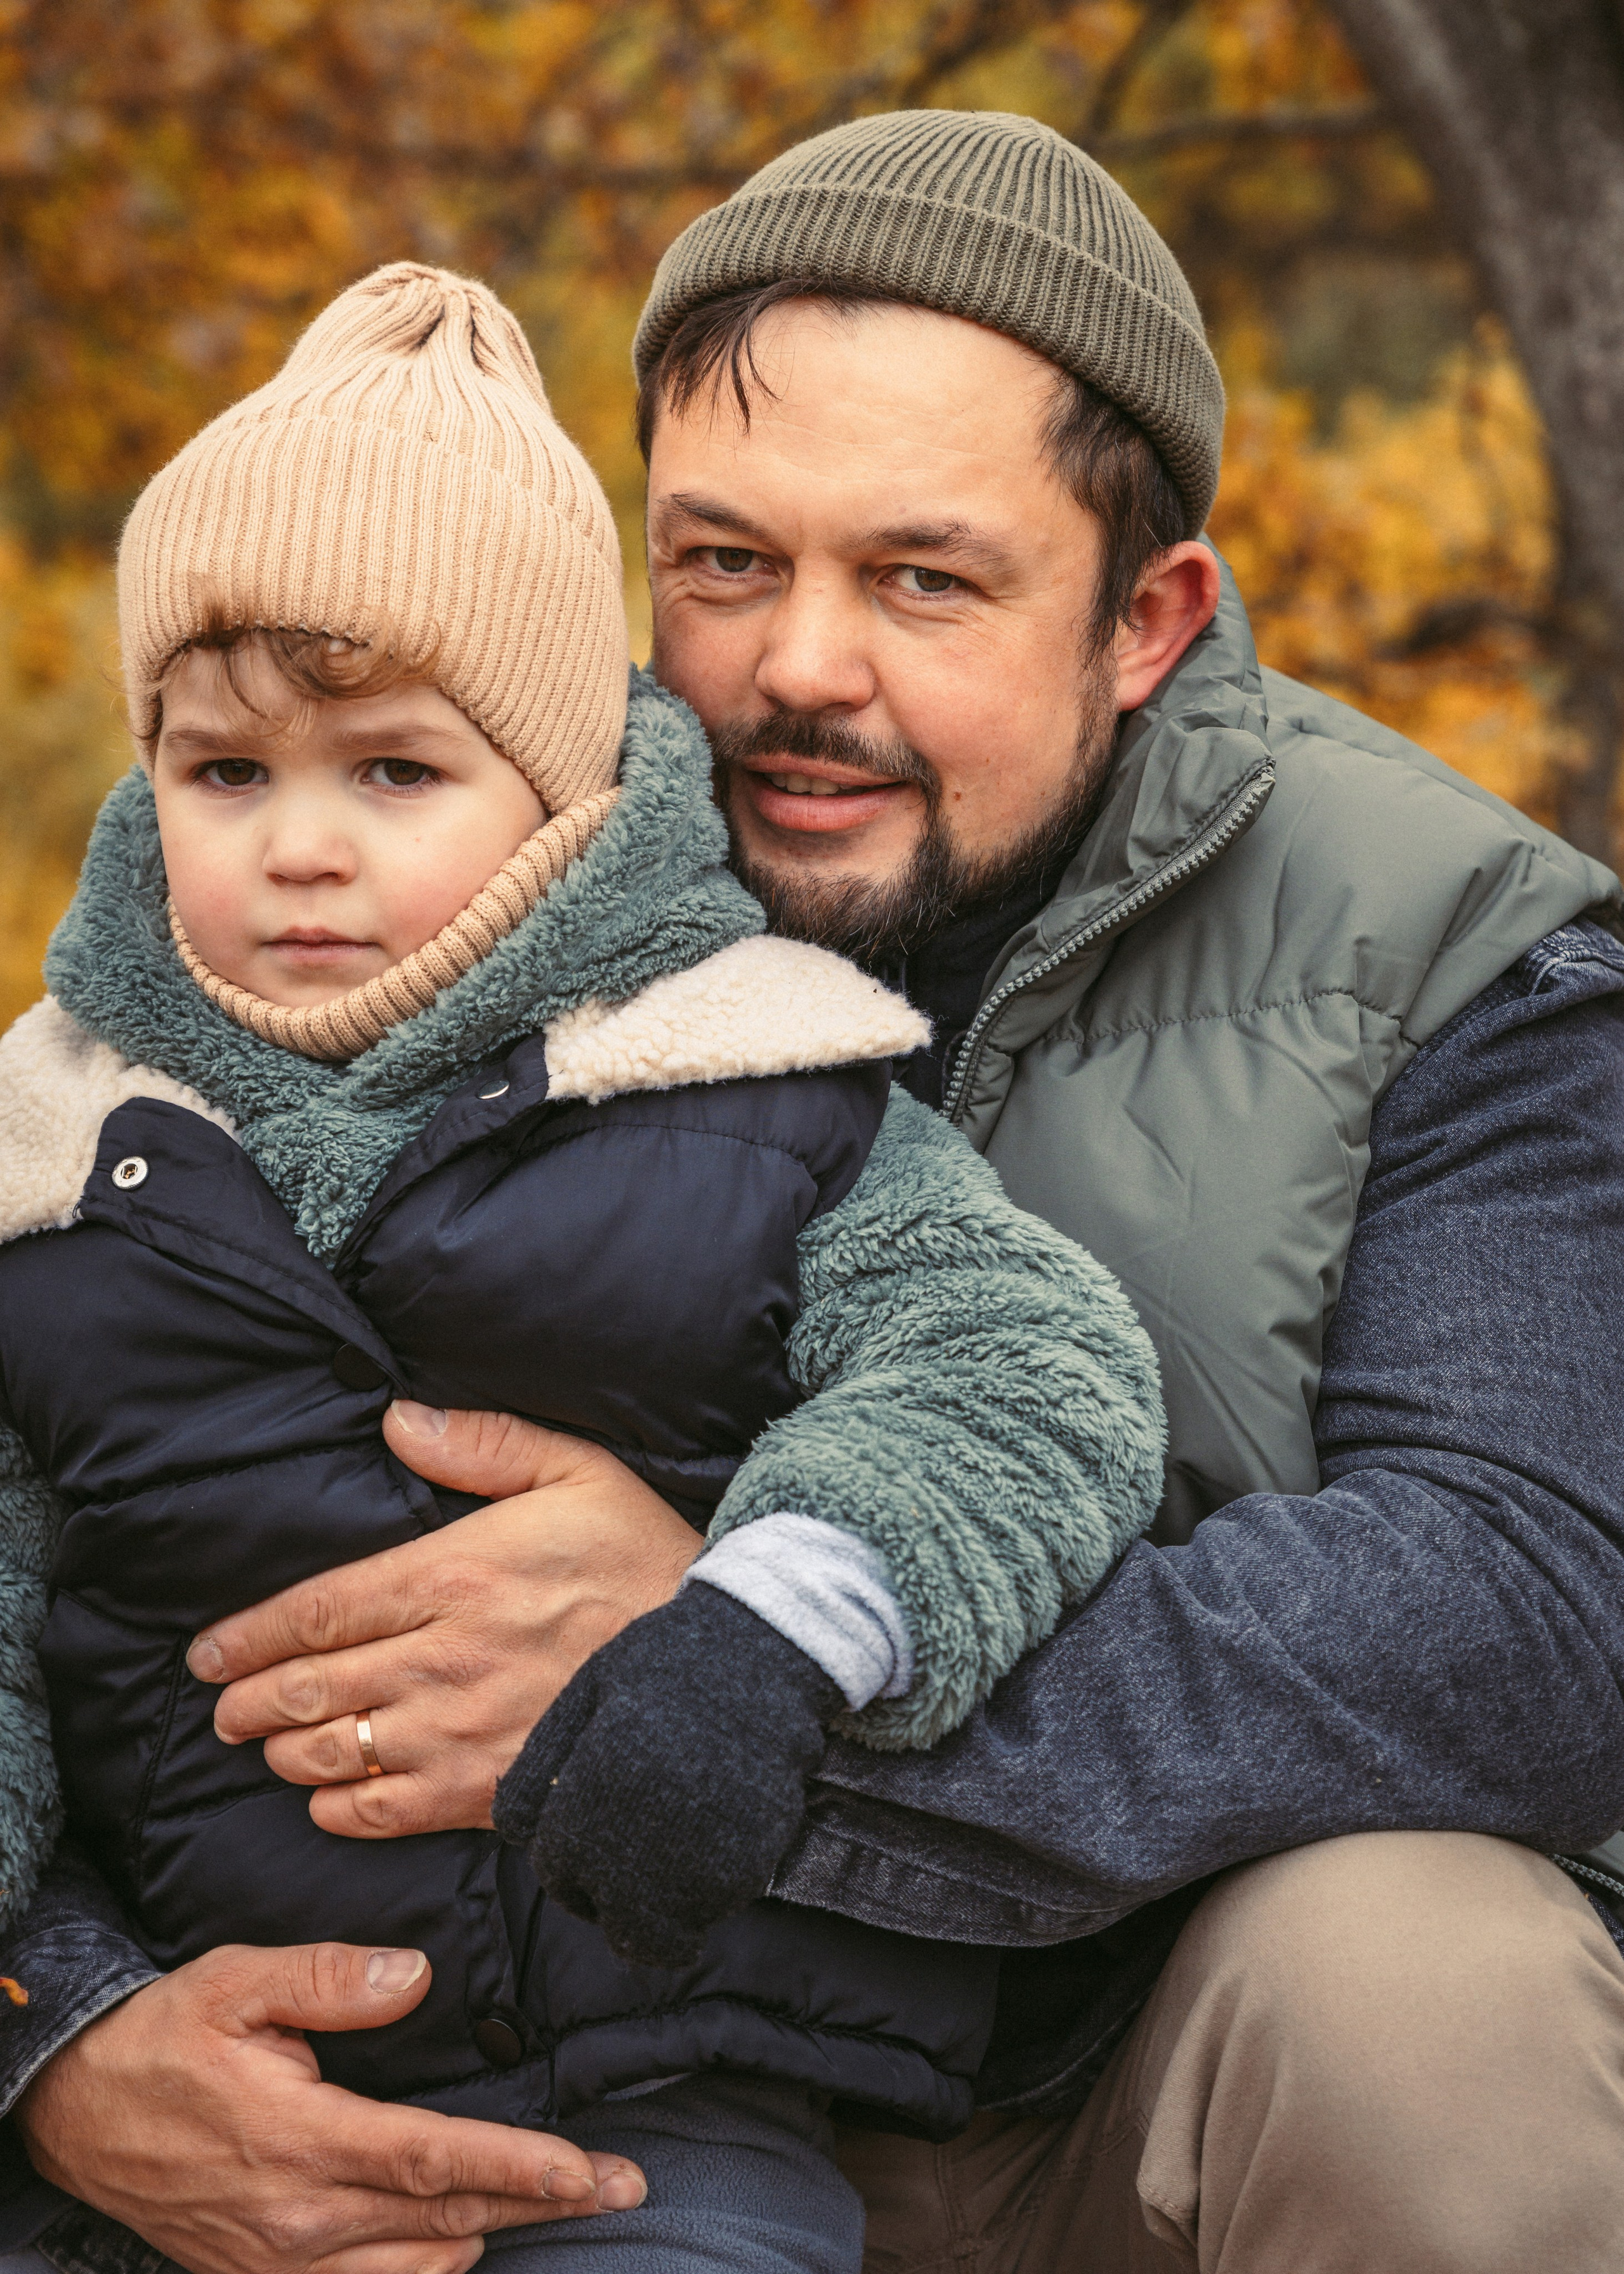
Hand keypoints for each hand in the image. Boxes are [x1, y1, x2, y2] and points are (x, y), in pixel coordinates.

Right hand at [14, 1941, 645, 2273]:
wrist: (74, 2110)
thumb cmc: (163, 2036)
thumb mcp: (237, 1980)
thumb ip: (330, 1977)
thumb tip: (415, 1976)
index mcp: (300, 2139)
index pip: (433, 2161)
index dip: (520, 2168)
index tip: (590, 2170)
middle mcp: (299, 2217)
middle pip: (446, 2217)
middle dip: (544, 2203)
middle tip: (626, 2185)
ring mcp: (280, 2260)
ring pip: (417, 2265)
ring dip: (491, 2232)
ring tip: (557, 2199)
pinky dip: (425, 2269)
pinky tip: (459, 2238)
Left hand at [192, 1406, 701, 1838]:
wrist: (720, 1665)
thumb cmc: (648, 1560)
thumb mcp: (579, 1471)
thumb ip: (484, 1443)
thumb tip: (398, 1420)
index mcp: (455, 1573)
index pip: (319, 1610)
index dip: (249, 1636)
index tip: (209, 1651)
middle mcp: (442, 1657)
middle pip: (309, 1688)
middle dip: (247, 1700)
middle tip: (220, 1706)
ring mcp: (460, 1731)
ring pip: (333, 1752)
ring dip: (283, 1751)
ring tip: (265, 1743)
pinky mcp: (486, 1790)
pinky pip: (383, 1811)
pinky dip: (338, 1808)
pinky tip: (326, 1796)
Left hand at [494, 1583, 841, 1966]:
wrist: (761, 1649)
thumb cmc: (662, 1665)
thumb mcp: (584, 1697)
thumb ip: (539, 1772)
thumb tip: (516, 1838)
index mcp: (595, 1790)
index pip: (559, 1871)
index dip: (566, 1862)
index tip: (584, 1843)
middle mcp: (646, 1836)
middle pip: (619, 1927)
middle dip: (615, 1907)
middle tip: (628, 1869)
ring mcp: (704, 1855)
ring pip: (673, 1929)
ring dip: (666, 1905)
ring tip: (676, 1842)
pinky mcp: (753, 1861)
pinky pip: (719, 1906)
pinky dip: (711, 1887)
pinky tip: (713, 1829)